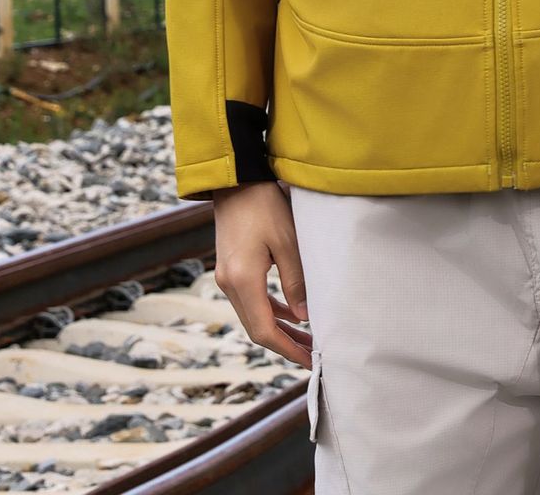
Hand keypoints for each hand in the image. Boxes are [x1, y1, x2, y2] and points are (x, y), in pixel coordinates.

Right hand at [211, 181, 313, 369]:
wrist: (236, 179)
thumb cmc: (264, 205)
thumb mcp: (287, 241)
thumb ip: (296, 282)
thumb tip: (304, 318)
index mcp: (242, 280)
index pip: (264, 330)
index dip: (287, 349)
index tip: (308, 360)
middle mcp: (229, 284)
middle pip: (257, 327)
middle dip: (285, 342)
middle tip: (313, 353)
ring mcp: (226, 277)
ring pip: (253, 315)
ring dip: (279, 327)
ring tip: (307, 337)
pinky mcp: (230, 268)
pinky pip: (250, 299)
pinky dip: (270, 309)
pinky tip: (290, 313)